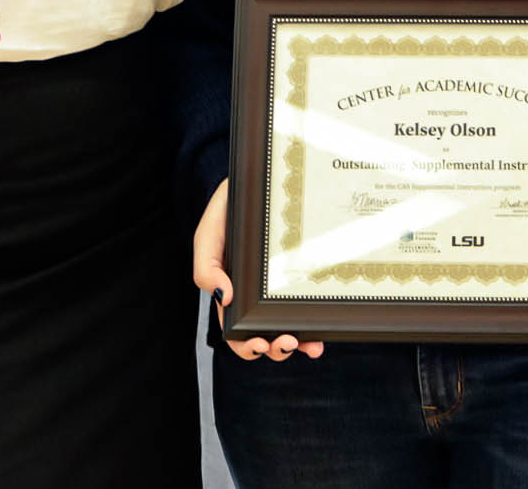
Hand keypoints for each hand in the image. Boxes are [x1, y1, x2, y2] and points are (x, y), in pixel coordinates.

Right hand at [193, 179, 323, 361]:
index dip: (245, 345)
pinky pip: (308, 305)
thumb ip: (206, 266)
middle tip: (286, 342)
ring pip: (288, 326)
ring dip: (297, 343)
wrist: (259, 179)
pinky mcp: (301, 274)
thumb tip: (223, 298)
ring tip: (308, 345)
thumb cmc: (228, 209)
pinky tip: (321, 333)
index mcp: (231, 290)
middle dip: (275, 348)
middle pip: (265, 336)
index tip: (258, 343)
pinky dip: (313, 324)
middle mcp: (256, 295)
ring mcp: (280, 287)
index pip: (235, 330)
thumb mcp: (209, 234)